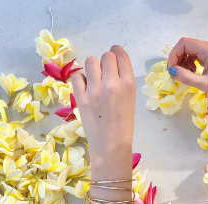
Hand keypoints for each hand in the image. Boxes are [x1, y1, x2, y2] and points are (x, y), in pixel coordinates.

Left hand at [71, 45, 135, 175]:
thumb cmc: (124, 125)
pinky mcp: (81, 98)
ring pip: (90, 61)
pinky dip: (80, 80)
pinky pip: (77, 77)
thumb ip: (122, 81)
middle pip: (106, 56)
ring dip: (92, 67)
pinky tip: (85, 88)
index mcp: (128, 83)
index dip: (116, 53)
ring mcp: (95, 90)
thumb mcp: (130, 99)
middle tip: (104, 74)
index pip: (120, 54)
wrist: (111, 146)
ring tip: (94, 79)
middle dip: (105, 62)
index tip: (113, 57)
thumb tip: (110, 67)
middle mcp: (112, 83)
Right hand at [167, 38, 207, 91]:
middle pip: (186, 45)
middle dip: (177, 58)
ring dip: (183, 60)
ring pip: (190, 50)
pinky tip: (192, 72)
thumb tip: (172, 71)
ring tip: (185, 73)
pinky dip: (190, 62)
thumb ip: (186, 77)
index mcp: (207, 49)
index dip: (174, 54)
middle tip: (175, 72)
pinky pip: (196, 55)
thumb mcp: (204, 83)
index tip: (171, 69)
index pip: (183, 43)